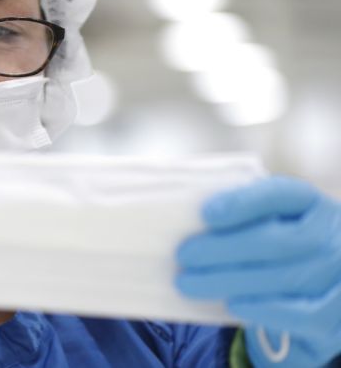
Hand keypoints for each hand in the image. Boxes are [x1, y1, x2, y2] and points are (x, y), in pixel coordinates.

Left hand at [175, 176, 340, 367]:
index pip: (279, 194)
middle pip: (274, 241)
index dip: (242, 203)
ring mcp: (338, 273)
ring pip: (281, 278)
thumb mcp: (272, 220)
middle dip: (222, 248)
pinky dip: (263, 309)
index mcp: (309, 203)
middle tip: (183, 254)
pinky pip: (300, 314)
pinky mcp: (336, 314)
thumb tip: (186, 218)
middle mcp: (331, 235)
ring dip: (228, 281)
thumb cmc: (280, 242)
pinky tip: (231, 304)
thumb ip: (242, 215)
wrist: (323, 285)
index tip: (204, 213)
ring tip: (188, 282)